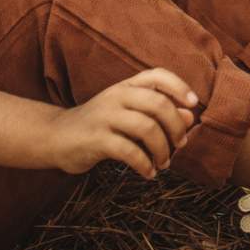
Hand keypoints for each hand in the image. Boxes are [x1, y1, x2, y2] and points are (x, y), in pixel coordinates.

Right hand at [43, 68, 198, 178]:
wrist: (55, 136)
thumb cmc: (100, 124)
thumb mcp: (128, 113)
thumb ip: (157, 112)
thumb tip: (189, 117)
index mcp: (126, 85)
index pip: (158, 75)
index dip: (180, 87)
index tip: (194, 105)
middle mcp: (116, 95)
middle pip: (159, 104)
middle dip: (176, 127)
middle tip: (180, 145)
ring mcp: (105, 116)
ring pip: (147, 128)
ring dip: (162, 150)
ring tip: (163, 164)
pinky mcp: (95, 139)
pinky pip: (129, 151)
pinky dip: (144, 165)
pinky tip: (148, 173)